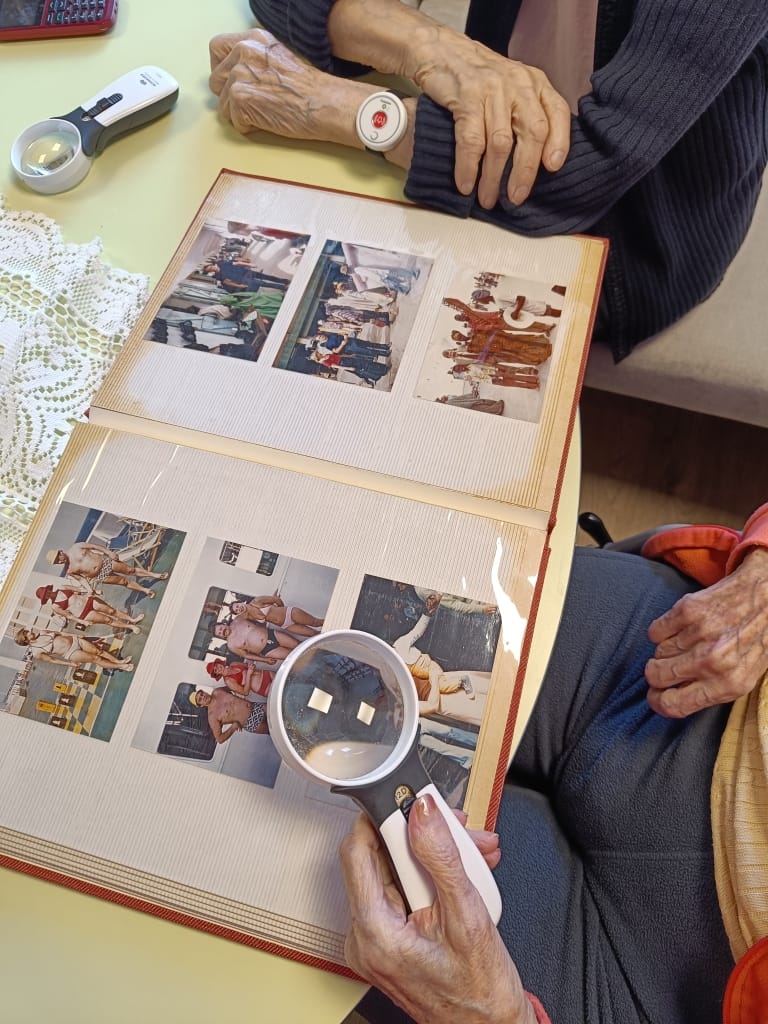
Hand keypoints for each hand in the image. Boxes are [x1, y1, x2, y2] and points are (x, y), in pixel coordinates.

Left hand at [209, 30, 366, 145]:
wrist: (322, 103)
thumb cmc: (308, 89)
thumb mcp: (278, 59)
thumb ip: (255, 61)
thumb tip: (238, 75)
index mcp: (253, 39)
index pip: (216, 49)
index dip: (222, 69)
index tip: (232, 81)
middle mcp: (243, 52)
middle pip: (215, 80)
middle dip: (229, 95)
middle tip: (252, 102)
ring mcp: (239, 75)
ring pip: (223, 104)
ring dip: (240, 113)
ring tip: (264, 112)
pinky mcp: (240, 99)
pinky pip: (233, 121)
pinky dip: (248, 126)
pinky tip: (267, 120)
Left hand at [340, 796, 535, 1023]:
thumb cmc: (479, 993)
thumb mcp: (467, 915)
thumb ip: (441, 857)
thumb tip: (422, 812)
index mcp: (374, 932)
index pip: (358, 850)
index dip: (384, 819)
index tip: (411, 802)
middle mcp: (365, 936)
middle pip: (380, 859)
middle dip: (423, 838)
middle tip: (460, 829)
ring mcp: (375, 939)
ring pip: (396, 872)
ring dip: (435, 856)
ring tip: (474, 855)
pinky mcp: (389, 939)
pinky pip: (403, 891)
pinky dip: (432, 878)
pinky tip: (464, 873)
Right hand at [407, 30, 570, 207]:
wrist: (442, 52)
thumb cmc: (478, 78)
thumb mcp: (511, 88)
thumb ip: (526, 113)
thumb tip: (534, 162)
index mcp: (535, 83)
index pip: (557, 113)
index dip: (559, 142)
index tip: (553, 168)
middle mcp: (518, 84)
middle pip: (532, 133)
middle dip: (524, 172)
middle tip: (515, 198)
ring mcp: (493, 90)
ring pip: (501, 143)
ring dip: (493, 177)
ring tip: (488, 198)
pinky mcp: (467, 97)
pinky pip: (472, 141)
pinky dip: (469, 167)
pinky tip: (466, 184)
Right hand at [645, 547, 767, 716]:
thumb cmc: (759, 638)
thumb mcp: (745, 676)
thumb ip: (712, 690)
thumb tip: (676, 696)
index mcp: (729, 684)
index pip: (674, 705)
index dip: (657, 701)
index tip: (654, 695)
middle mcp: (712, 662)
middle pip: (656, 675)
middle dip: (657, 672)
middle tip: (666, 666)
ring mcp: (699, 634)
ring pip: (658, 652)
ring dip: (666, 649)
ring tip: (687, 642)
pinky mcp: (688, 610)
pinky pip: (656, 631)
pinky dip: (663, 630)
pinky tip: (681, 627)